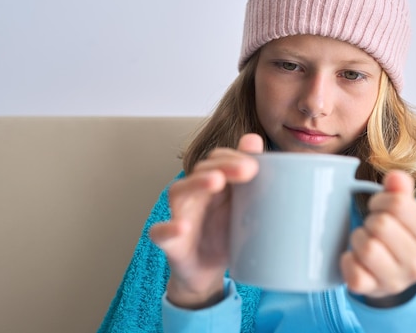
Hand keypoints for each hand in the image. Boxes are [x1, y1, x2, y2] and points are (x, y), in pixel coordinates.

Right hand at [149, 133, 263, 308]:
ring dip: (197, 183)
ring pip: (179, 191)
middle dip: (223, 166)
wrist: (208, 272)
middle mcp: (194, 194)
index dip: (234, 157)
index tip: (255, 164)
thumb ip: (251, 179)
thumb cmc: (224, 234)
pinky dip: (169, 228)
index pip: (218, 159)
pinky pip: (161, 232)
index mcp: (213, 183)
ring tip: (216, 181)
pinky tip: (182, 226)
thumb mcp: (244, 208)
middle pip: (201, 169)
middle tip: (246, 169)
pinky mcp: (170, 242)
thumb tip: (255, 142)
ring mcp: (179, 215)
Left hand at [340, 170, 415, 303]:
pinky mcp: (374, 291)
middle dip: (370, 220)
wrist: (396, 278)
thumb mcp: (407, 213)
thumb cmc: (399, 236)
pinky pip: (354, 274)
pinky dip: (348, 261)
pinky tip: (354, 257)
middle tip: (372, 225)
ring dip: (358, 238)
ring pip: (368, 248)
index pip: (399, 204)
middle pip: (381, 225)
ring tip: (364, 239)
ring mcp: (397, 280)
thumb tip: (395, 175)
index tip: (378, 206)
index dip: (381, 200)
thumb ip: (400, 191)